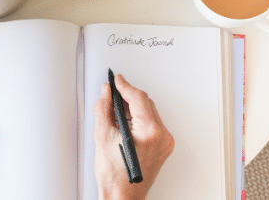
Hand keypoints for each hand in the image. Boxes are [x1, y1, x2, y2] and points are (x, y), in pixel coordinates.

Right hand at [94, 74, 173, 199]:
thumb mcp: (102, 136)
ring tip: (116, 111)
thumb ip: (104, 108)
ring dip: (133, 108)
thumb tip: (107, 92)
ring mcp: (165, 143)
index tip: (117, 80)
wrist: (123, 196)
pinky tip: (125, 123)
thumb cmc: (114, 175)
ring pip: (149, 113)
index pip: (138, 98)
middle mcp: (162, 136)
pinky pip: (152, 124)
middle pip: (146, 103)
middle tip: (113, 95)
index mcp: (150, 132)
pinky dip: (139, 119)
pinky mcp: (163, 147)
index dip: (125, 86)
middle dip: (128, 97)